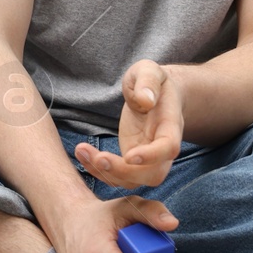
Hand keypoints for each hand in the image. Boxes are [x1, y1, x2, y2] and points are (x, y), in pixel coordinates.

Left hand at [75, 59, 184, 188]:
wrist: (152, 93)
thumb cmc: (151, 80)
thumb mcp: (149, 71)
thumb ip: (148, 81)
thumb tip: (145, 99)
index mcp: (171, 126)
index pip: (168, 148)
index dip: (152, 156)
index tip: (130, 156)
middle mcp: (162, 148)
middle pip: (152, 175)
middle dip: (125, 173)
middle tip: (99, 158)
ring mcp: (147, 158)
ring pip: (133, 181)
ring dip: (106, 173)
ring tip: (82, 151)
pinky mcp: (130, 161)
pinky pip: (118, 175)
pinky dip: (98, 169)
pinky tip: (81, 153)